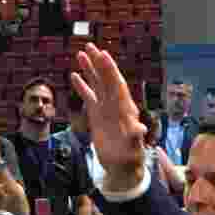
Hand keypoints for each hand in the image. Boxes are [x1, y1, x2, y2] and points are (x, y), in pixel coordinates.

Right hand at [71, 44, 146, 190]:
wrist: (121, 167)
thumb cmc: (130, 159)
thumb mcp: (133, 149)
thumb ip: (135, 138)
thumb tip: (140, 129)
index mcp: (125, 109)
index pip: (117, 85)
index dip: (111, 71)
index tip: (103, 55)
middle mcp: (116, 105)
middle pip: (107, 80)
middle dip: (99, 63)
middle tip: (90, 46)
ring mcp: (106, 109)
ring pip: (97, 85)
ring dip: (90, 70)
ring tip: (80, 54)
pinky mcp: (97, 116)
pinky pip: (89, 97)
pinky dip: (82, 86)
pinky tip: (74, 75)